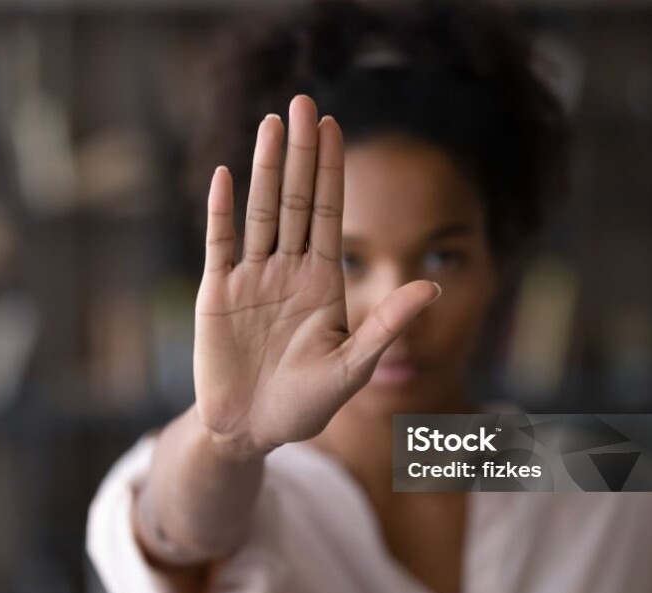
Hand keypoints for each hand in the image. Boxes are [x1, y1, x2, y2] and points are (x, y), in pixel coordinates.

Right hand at [193, 95, 440, 459]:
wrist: (250, 431)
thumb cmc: (305, 405)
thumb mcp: (353, 367)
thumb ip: (387, 325)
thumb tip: (434, 286)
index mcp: (322, 282)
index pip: (329, 213)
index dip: (332, 170)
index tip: (334, 126)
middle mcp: (287, 271)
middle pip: (296, 200)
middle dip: (301, 153)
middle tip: (303, 102)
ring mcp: (251, 279)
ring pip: (260, 213)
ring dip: (265, 169)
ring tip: (271, 124)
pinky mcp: (217, 295)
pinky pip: (219, 245)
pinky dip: (222, 212)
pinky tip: (225, 176)